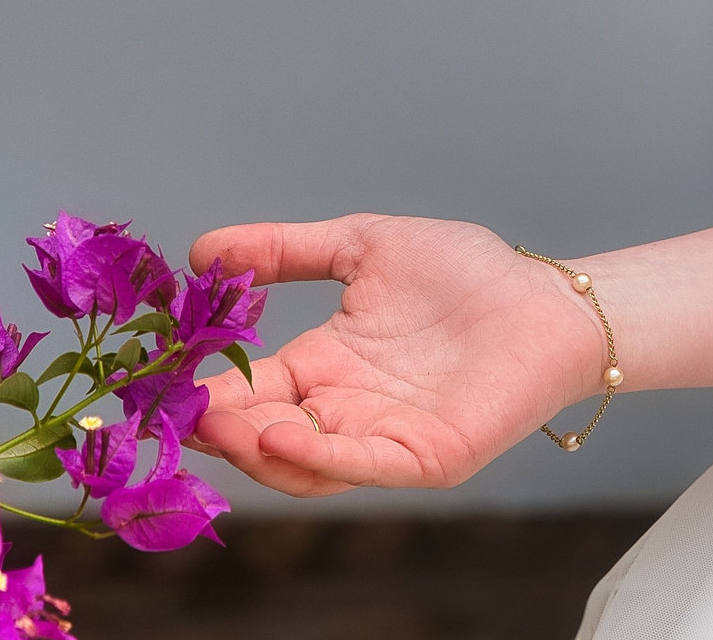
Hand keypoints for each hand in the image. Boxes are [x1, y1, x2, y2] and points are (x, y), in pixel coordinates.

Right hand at [185, 215, 600, 494]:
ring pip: (300, 464)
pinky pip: (360, 464)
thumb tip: (203, 250)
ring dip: (254, 449)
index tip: (162, 377)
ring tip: (220, 424)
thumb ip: (287, 249)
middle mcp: (345, 409)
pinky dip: (315, 456)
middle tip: (179, 411)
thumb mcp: (363, 248)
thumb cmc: (467, 274)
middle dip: (219, 429)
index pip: (248, 388)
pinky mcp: (424, 457)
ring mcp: (382, 439)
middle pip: (262, 436)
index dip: (207, 388)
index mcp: (326, 364)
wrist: (549, 300)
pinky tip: (279, 433)